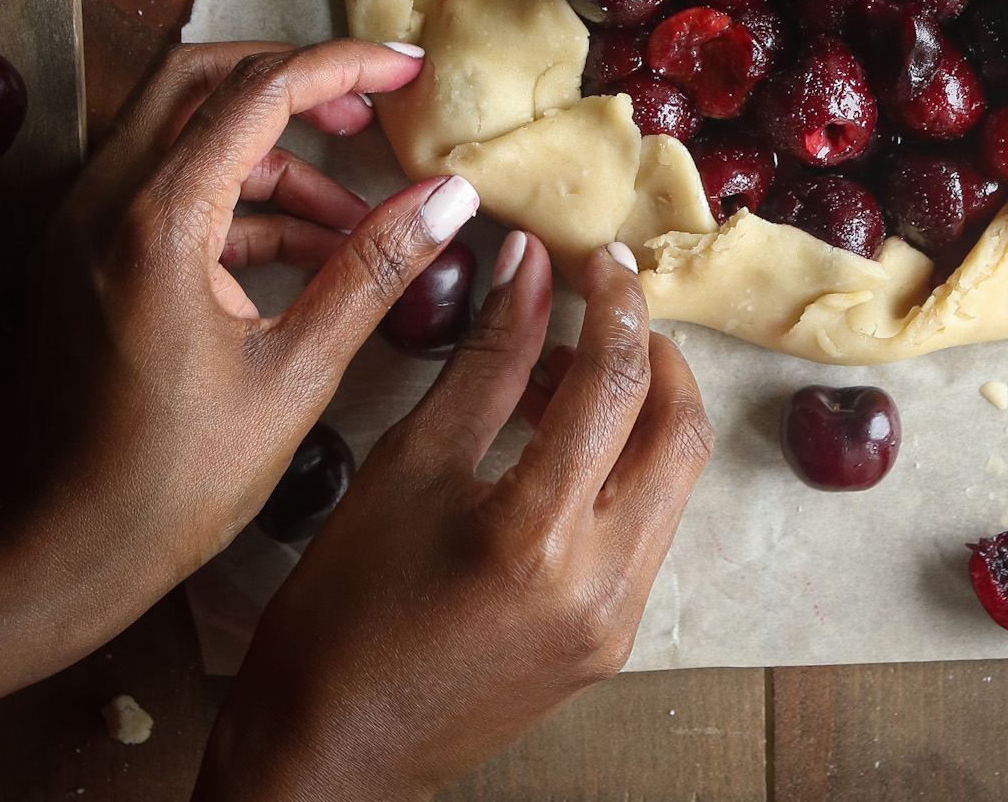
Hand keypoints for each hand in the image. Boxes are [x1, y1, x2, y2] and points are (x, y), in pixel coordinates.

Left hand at [0, 37, 482, 725]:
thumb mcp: (295, 375)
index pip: (260, 91)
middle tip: (370, 108)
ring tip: (354, 216)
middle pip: (204, 78)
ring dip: (271, 151)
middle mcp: (105, 202)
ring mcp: (84, 227)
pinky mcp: (83, 258)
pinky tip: (307, 254)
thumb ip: (374, 272)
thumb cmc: (167, 485)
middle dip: (295, 81)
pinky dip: (236, 199)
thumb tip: (449, 199)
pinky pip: (164, 187)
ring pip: (182, 130)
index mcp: (158, 221)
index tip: (407, 69)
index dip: (344, 67)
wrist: (52, 555)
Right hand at [194, 237, 712, 801]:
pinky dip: (625, 466)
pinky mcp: (612, 642)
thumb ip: (486, 358)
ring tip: (566, 368)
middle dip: (654, 351)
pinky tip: (563, 440)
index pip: (615, 384)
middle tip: (603, 305)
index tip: (598, 256)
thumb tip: (529, 264)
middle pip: (678, 429)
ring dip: (643, 408)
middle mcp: (600, 585)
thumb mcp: (407, 463)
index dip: (614, 301)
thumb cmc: (342, 612)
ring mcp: (615, 622)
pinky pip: (649, 527)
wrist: (328, 757)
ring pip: (675, 479)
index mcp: (537, 537)